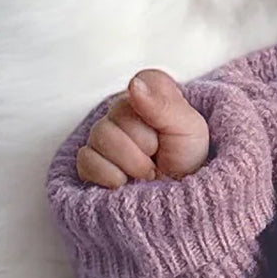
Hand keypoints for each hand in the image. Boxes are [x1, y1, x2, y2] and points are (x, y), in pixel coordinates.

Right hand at [74, 68, 209, 186]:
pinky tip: (125, 181)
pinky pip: (86, 160)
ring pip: (101, 137)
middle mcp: (123, 111)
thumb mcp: (190, 129)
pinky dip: (109, 175)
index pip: (142, 82)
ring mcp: (104, 136)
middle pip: (118, 115)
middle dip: (145, 144)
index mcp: (150, 95)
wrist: (182, 195)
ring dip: (131, 162)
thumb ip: (163, 105)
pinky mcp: (92, 161)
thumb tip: (134, 85)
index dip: (155, 110)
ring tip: (147, 172)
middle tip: (159, 155)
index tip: (168, 128)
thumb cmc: (188, 160)